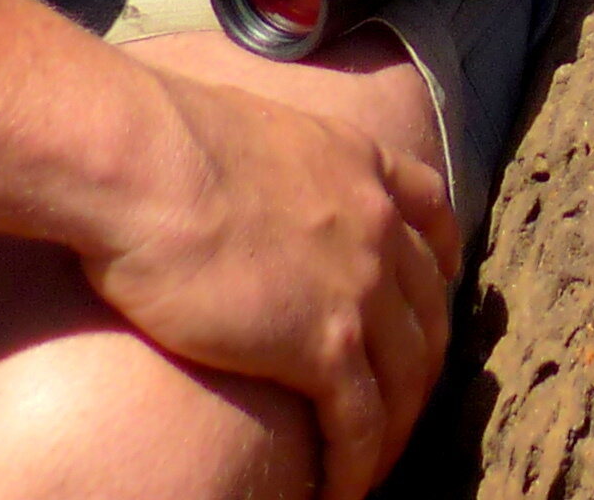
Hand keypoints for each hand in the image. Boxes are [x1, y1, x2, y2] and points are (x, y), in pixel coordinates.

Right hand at [79, 64, 459, 499]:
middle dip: (421, 361)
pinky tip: (342, 491)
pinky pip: (361, 422)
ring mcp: (360, 286)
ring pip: (407, 375)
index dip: (441, 255)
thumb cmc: (161, 140)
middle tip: (401, 401)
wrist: (150, 162)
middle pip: (427, 308)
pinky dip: (357, 464)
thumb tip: (227, 175)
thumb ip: (265, 160)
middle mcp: (376, 224)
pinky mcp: (325, 345)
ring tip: (372, 464)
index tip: (443, 283)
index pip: (429, 210)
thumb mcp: (246, 129)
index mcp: (358, 163)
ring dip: (395, 427)